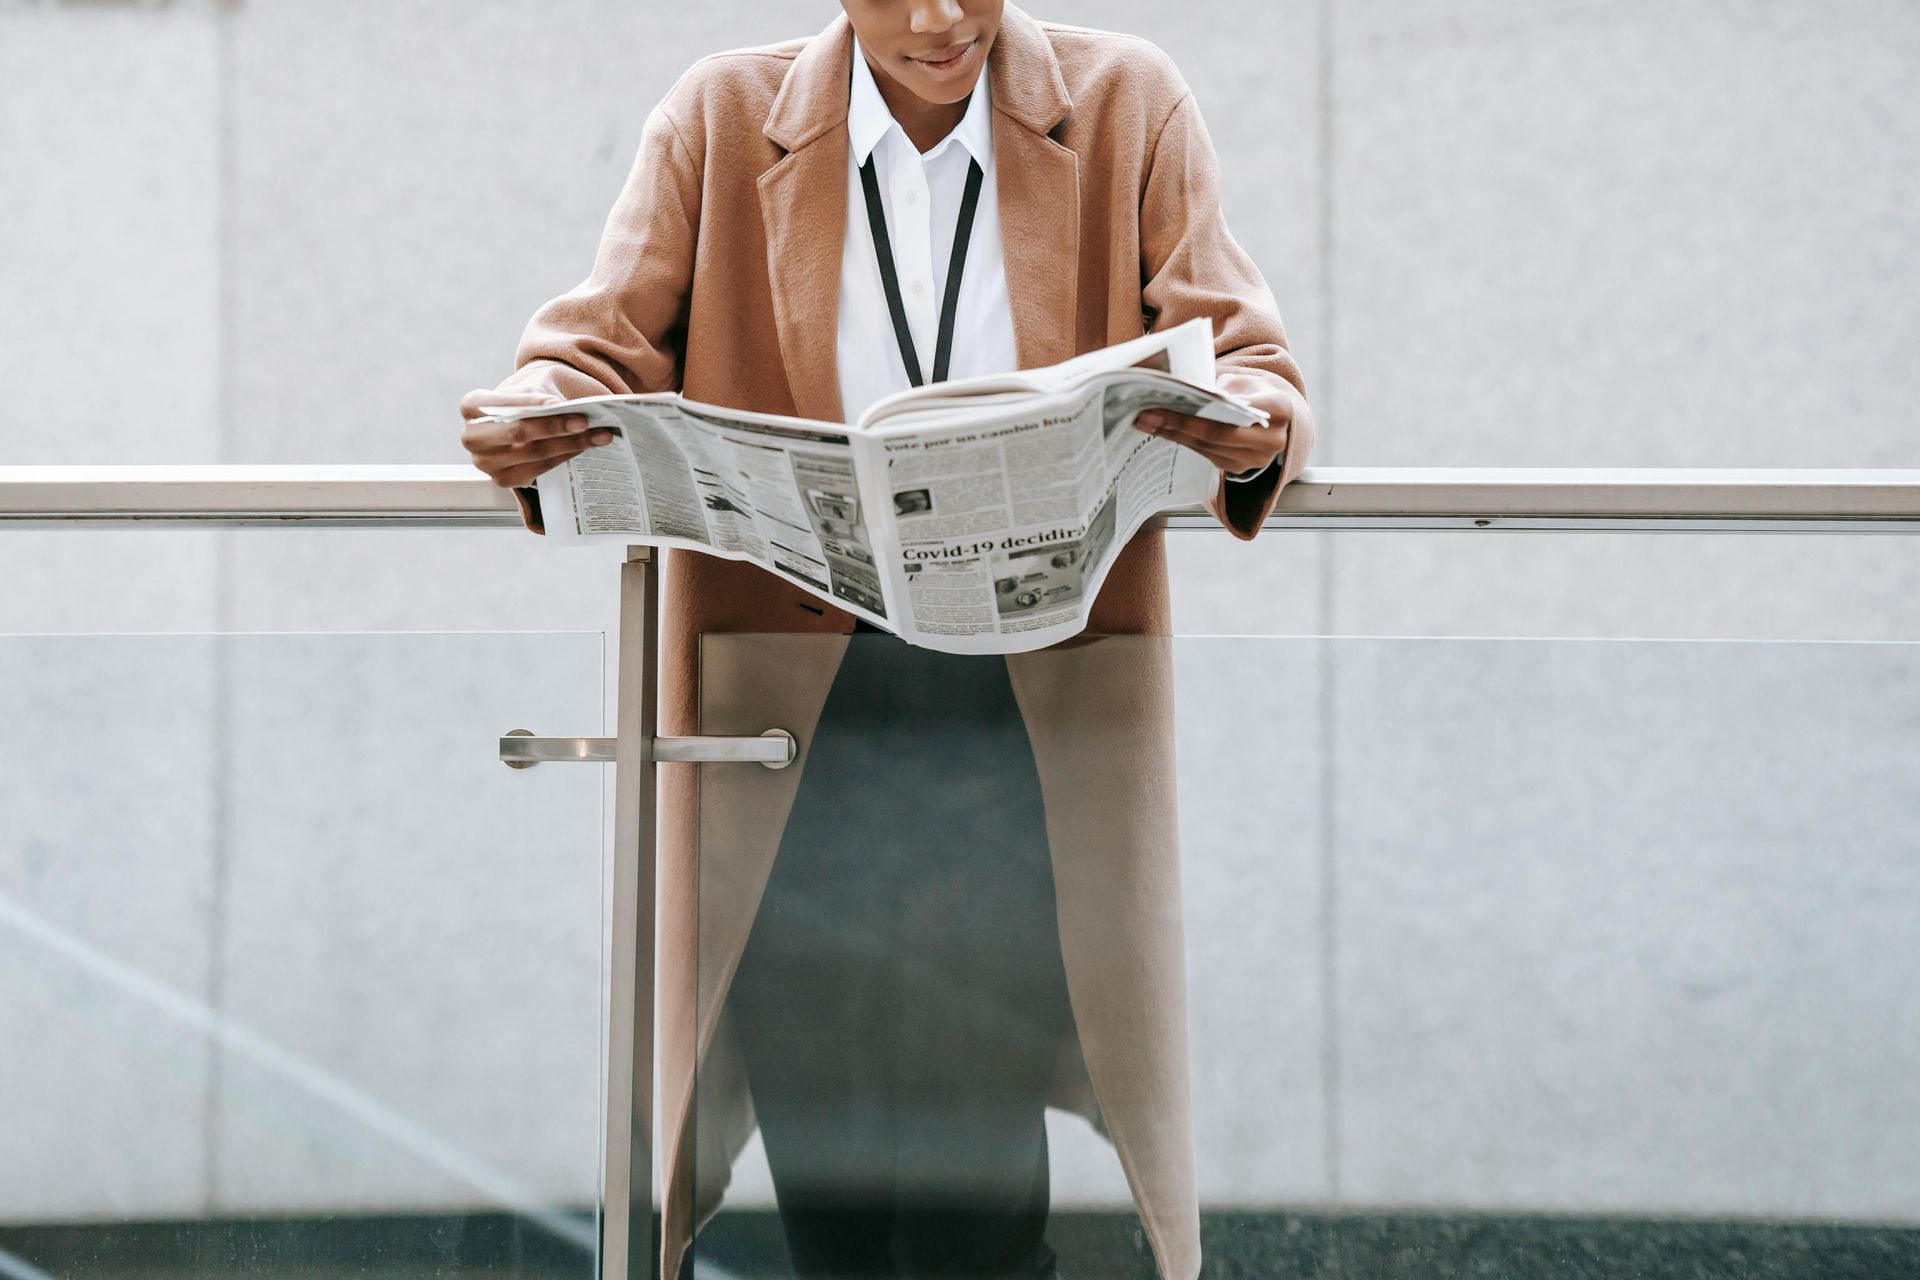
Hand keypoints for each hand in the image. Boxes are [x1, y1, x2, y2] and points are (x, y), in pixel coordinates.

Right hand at [459, 389, 613, 488]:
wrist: (515, 426)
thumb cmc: (520, 405)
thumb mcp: (525, 391)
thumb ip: (538, 396)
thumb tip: (567, 408)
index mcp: (471, 406)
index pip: (501, 402)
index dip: (529, 403)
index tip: (558, 403)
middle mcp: (472, 437)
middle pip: (517, 431)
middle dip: (554, 426)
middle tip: (584, 421)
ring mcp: (485, 463)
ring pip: (534, 452)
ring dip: (571, 443)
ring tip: (599, 434)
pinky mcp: (503, 480)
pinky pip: (540, 469)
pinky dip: (565, 456)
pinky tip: (585, 446)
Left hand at [1132, 370, 1294, 475]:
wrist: (1275, 417)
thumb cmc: (1255, 392)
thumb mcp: (1243, 381)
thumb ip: (1217, 388)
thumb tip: (1176, 393)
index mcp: (1278, 409)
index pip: (1229, 414)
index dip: (1193, 413)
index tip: (1160, 403)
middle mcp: (1271, 440)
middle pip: (1214, 435)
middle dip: (1176, 425)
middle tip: (1144, 416)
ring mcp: (1255, 460)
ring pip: (1207, 448)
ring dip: (1174, 435)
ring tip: (1147, 422)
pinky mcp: (1240, 468)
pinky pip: (1206, 455)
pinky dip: (1183, 442)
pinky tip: (1163, 432)